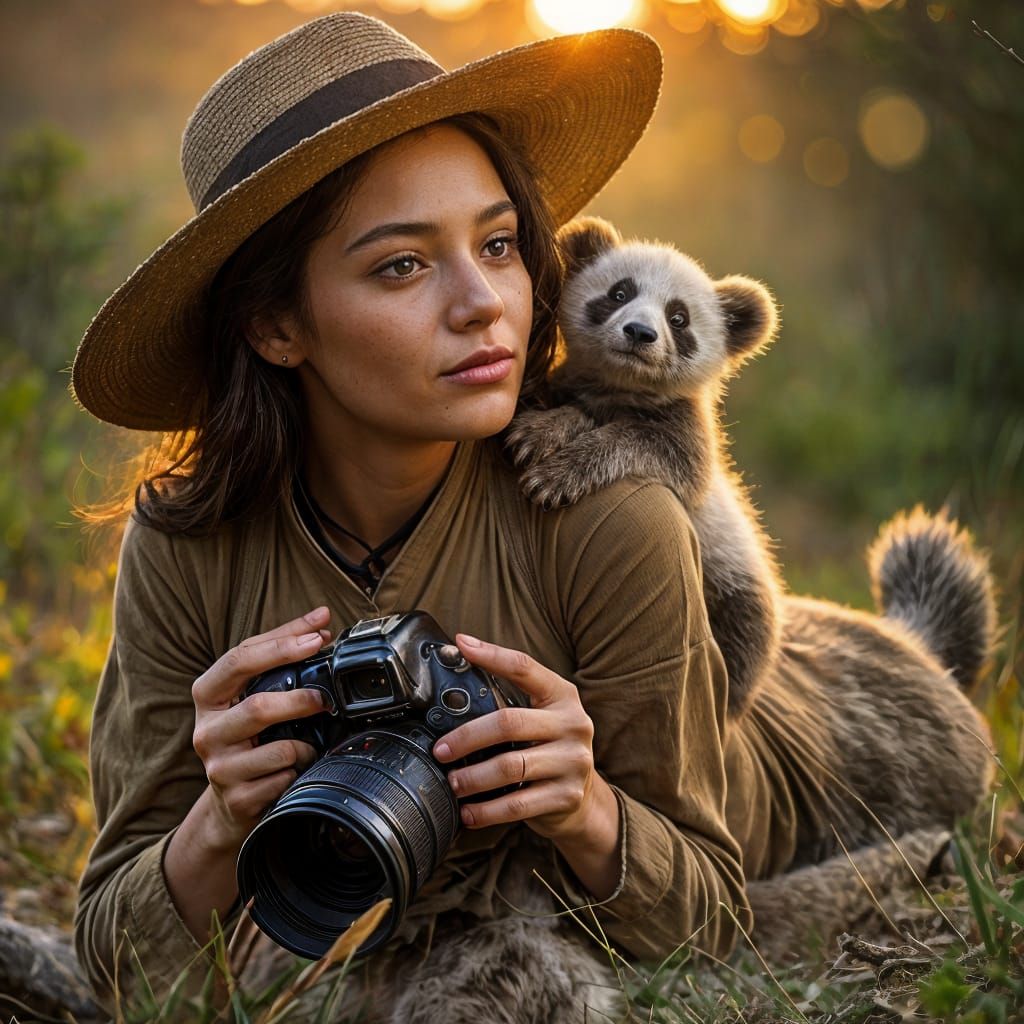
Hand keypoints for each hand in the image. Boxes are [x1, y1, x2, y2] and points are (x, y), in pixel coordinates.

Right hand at [189, 606, 331, 850]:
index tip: (318, 635)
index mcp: (208, 695)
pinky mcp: (236, 799)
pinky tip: (295, 771)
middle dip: (299, 700)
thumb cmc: (249, 735)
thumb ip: (281, 657)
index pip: (239, 659)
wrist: (231, 802)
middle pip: (257, 707)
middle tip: (323, 699)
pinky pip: (284, 779)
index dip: (281, 645)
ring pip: (277, 749)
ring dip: (305, 746)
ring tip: (310, 745)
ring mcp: (219, 767)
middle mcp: (206, 730)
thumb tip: (321, 623)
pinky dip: (299, 771)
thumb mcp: (252, 693)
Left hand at [432, 634, 611, 845]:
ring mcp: (573, 761)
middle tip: (440, 750)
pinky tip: (468, 812)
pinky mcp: (567, 796)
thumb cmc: (549, 750)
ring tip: (451, 782)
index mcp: (562, 696)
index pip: (524, 667)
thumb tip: (454, 681)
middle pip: (508, 722)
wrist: (585, 800)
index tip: (461, 645)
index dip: (492, 655)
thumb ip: (510, 702)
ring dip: (472, 778)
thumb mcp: (540, 718)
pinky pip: (517, 804)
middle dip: (466, 737)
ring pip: (509, 766)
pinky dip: (486, 810)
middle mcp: (573, 724)